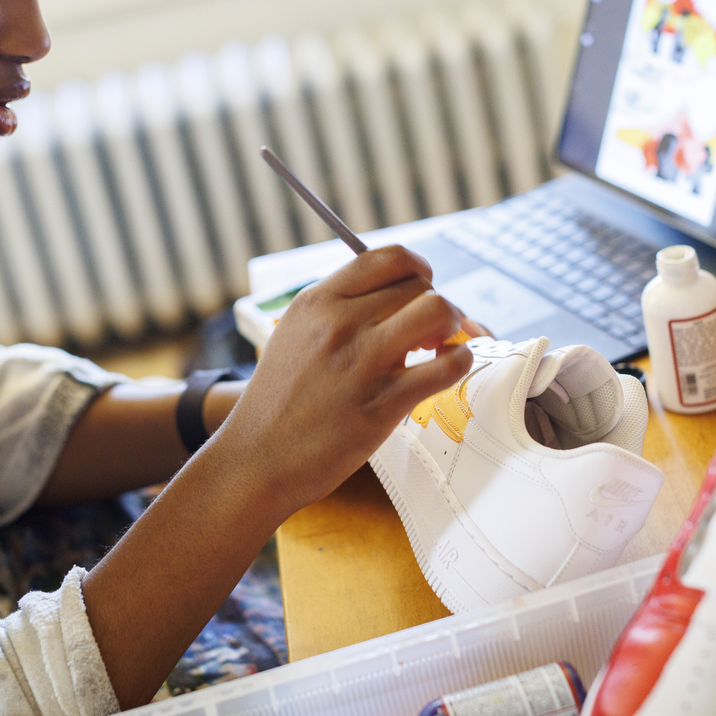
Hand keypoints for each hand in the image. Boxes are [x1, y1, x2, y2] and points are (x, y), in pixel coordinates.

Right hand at [214, 245, 473, 513]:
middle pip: (418, 286)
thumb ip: (336, 310)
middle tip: (432, 330)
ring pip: (437, 312)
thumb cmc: (278, 401)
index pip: (387, 257)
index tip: (423, 285)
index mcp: (316, 302)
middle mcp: (339, 324)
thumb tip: (392, 296)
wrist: (257, 458)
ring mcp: (362, 363)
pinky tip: (450, 368)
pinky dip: (459, 361)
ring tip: (441, 345)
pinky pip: (445, 367)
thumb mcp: (294, 334)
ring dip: (453, 324)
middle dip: (436, 303)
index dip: (417, 268)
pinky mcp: (382, 404)